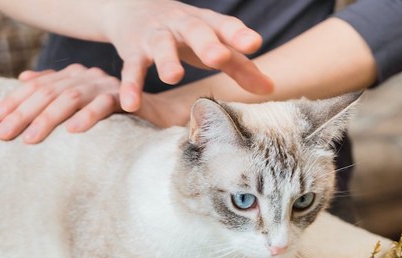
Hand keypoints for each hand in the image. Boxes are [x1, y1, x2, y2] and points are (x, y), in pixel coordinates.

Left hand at [0, 64, 121, 142]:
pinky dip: (88, 117)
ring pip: (70, 98)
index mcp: (73, 76)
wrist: (157, 115)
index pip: (36, 86)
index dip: (14, 101)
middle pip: (48, 92)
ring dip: (48, 119)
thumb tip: (24, 78)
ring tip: (30, 139)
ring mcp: (105, 85)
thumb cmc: (114, 116)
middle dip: (23, 113)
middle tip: (4, 134)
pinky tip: (73, 131)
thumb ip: (55, 91)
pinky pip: (103, 106)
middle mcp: (86, 76)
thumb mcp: (81, 105)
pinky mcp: (125, 98)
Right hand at [100, 0, 273, 111]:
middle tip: (218, 57)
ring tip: (173, 77)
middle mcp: (180, 25)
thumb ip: (241, 67)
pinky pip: (131, 68)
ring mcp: (154, 35)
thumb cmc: (184, 33)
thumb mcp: (213, 45)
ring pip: (160, 45)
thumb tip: (271, 89)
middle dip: (206, 42)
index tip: (254, 43)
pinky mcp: (132, 50)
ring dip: (166, 60)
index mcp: (205, 23)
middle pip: (195, 30)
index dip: (238, 34)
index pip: (225, 25)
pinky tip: (130, 104)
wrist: (131, 8)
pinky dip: (130, 86)